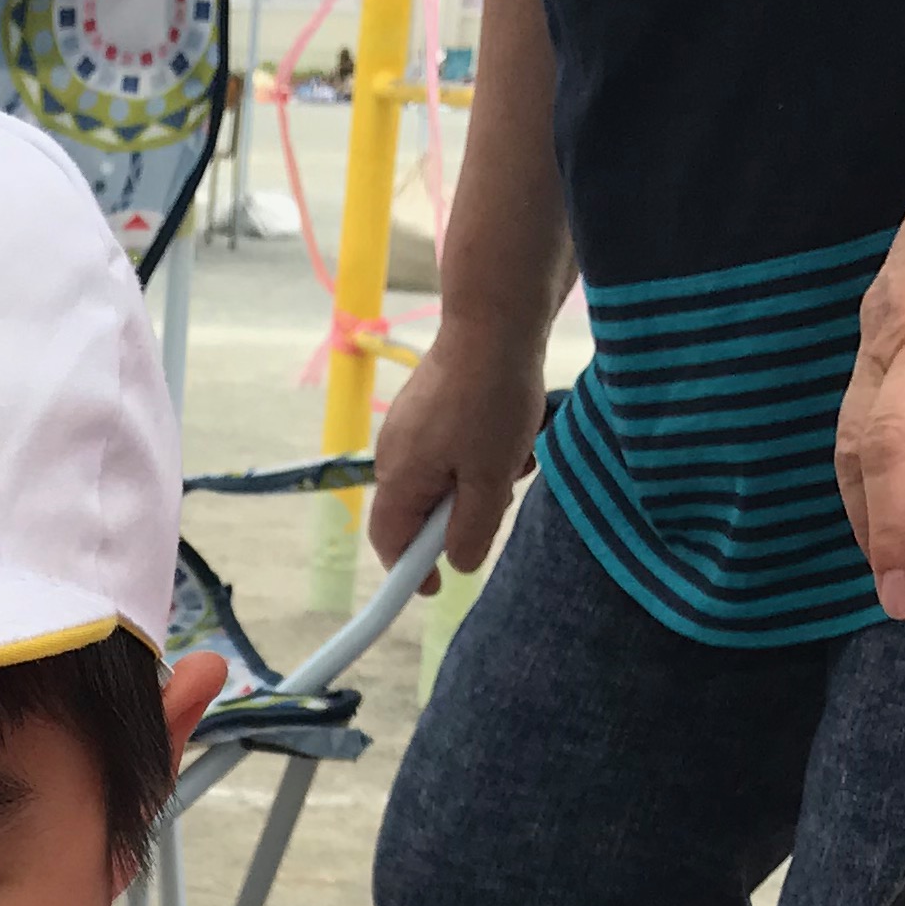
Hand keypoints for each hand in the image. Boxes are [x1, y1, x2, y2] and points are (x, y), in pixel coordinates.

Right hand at [369, 317, 551, 581]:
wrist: (494, 319)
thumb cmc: (491, 401)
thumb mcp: (490, 477)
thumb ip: (471, 529)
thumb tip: (455, 562)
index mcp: (400, 477)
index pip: (390, 542)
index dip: (411, 571)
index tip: (437, 585)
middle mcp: (394, 454)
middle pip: (421, 509)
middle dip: (461, 513)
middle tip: (502, 491)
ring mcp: (410, 425)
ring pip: (444, 476)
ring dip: (480, 478)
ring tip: (515, 452)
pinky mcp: (430, 403)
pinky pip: (452, 446)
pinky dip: (480, 450)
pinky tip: (510, 428)